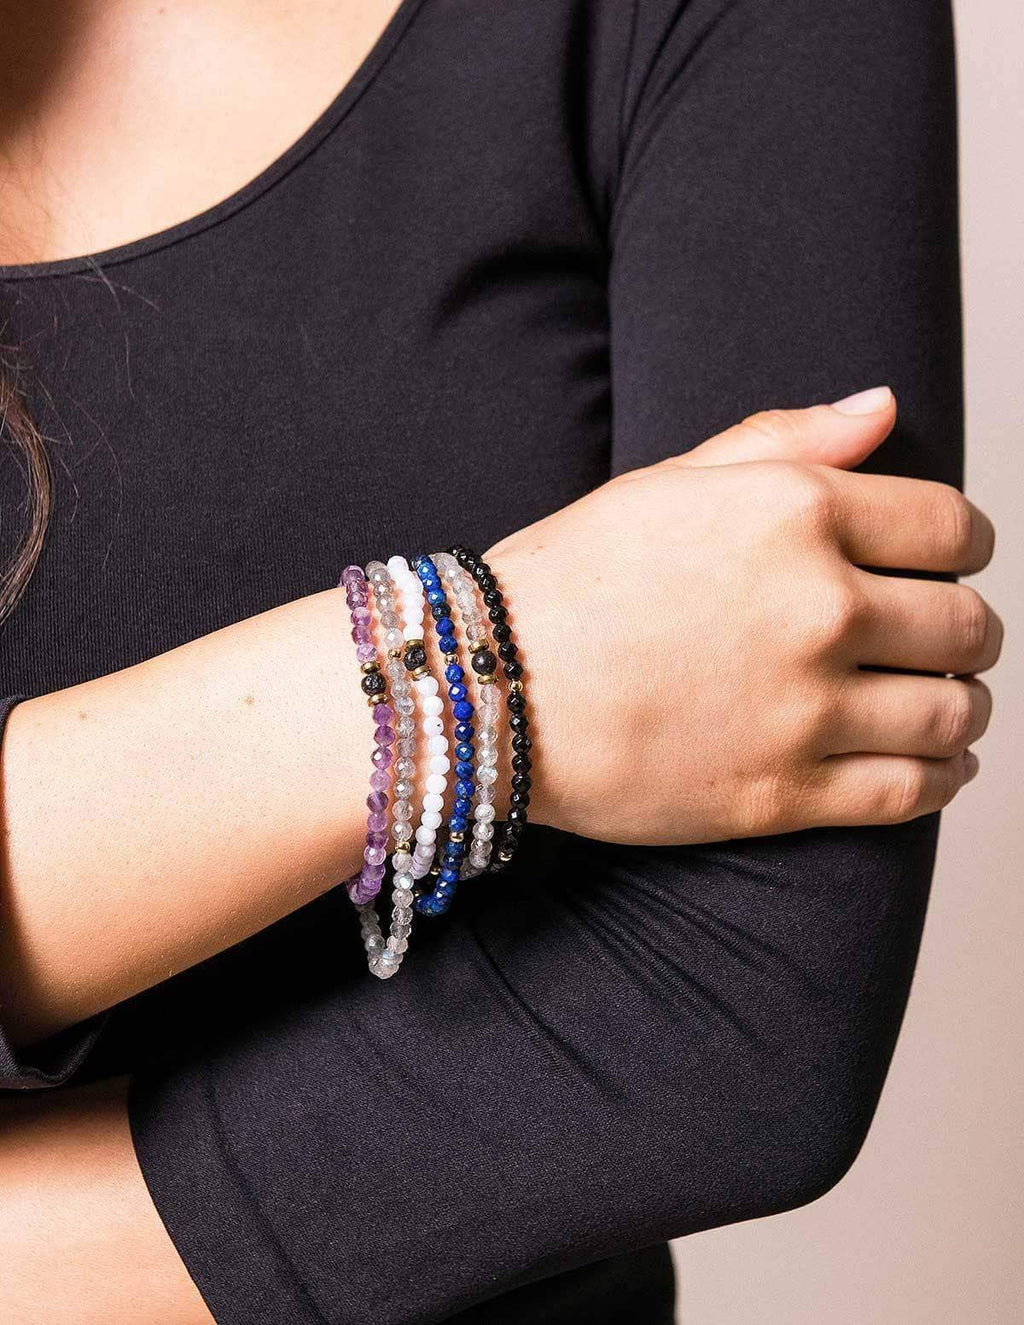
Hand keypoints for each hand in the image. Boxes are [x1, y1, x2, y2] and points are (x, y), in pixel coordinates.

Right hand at [487, 389, 1001, 844]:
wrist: (488, 687)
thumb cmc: (569, 580)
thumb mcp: (671, 480)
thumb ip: (788, 439)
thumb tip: (884, 406)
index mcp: (797, 514)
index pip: (950, 527)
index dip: (966, 545)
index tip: (953, 560)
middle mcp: (818, 609)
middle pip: (964, 624)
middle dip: (968, 629)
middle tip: (947, 636)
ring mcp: (804, 709)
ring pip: (950, 713)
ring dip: (964, 706)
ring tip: (949, 703)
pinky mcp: (782, 793)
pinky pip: (911, 792)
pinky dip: (944, 777)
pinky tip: (941, 764)